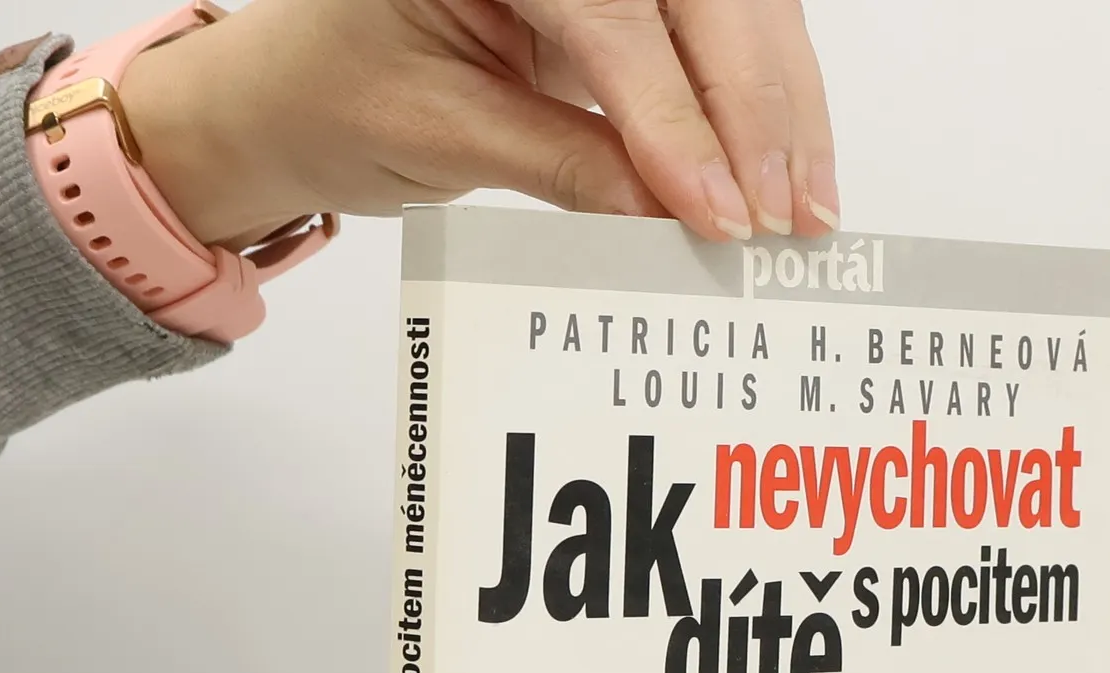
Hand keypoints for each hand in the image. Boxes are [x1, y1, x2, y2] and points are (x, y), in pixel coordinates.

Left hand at [119, 0, 836, 250]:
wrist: (302, 87)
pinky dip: (765, 103)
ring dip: (781, 109)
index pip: (612, 17)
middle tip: (787, 215)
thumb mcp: (438, 134)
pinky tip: (790, 170)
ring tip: (807, 208)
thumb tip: (668, 215)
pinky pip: (720, 35)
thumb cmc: (338, 93)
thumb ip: (561, 164)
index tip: (717, 208)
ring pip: (732, 8)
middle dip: (754, 110)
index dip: (674, 117)